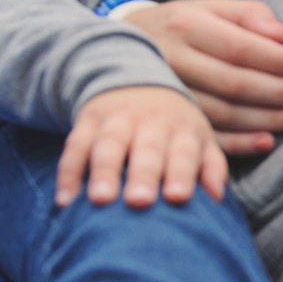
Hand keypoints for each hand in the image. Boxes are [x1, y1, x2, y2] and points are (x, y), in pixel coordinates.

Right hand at [58, 84, 228, 208]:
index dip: (181, 173)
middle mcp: (149, 122)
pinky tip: (65, 200)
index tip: (178, 197)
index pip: (183, 152)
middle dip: (142, 175)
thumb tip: (218, 197)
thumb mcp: (198, 138)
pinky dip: (68, 173)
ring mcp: (115, 120)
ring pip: (108, 145)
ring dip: (103, 172)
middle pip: (146, 150)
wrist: (133, 80)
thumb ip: (211, 166)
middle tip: (139, 201)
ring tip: (99, 200)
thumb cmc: (172, 126)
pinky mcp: (87, 121)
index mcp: (181, 129)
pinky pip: (74, 147)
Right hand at [121, 0, 282, 156]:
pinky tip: (267, 141)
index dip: (276, 60)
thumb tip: (282, 35)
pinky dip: (239, 143)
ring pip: (223, 113)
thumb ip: (248, 15)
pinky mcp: (168, 119)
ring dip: (266, 119)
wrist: (120, 48)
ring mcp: (167, 93)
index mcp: (186, 25)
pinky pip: (207, 136)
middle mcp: (173, 60)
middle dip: (277, 92)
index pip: (239, 47)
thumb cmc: (180, 25)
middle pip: (233, 82)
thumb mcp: (209, 8)